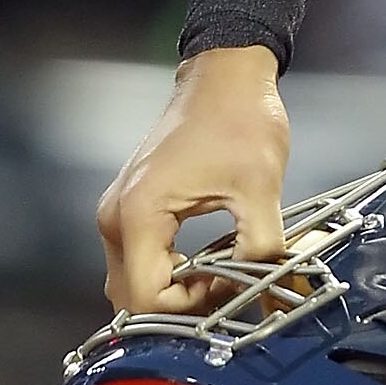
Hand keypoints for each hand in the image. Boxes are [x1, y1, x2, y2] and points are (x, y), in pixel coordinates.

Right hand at [97, 47, 290, 314]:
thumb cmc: (240, 120)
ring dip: (173, 291)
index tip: (227, 289)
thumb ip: (263, 248)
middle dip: (179, 306)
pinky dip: (167, 271)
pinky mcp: (131, 206)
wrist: (224, 76)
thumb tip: (269, 293)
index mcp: (138, 214)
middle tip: (225, 290)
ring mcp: (119, 211)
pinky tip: (206, 261)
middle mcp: (116, 217)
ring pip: (133, 280)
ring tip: (219, 275)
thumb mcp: (260, 188)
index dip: (188, 308)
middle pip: (131, 297)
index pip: (145, 298)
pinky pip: (139, 258)